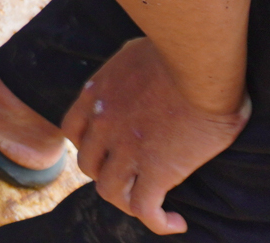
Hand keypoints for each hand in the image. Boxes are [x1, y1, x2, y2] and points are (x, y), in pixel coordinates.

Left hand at [62, 38, 250, 234]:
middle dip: (107, 173)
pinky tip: (177, 222)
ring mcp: (127, 150)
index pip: (73, 130)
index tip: (106, 151)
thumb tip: (140, 69)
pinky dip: (158, 222)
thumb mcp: (134, 52)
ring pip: (110, 191)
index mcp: (96, 96)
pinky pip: (146, 209)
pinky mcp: (157, 170)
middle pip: (89, 164)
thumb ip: (127, 68)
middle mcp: (103, 126)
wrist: (196, 61)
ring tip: (151, 206)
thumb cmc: (175, 48)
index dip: (88, 145)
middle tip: (132, 177)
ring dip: (127, 201)